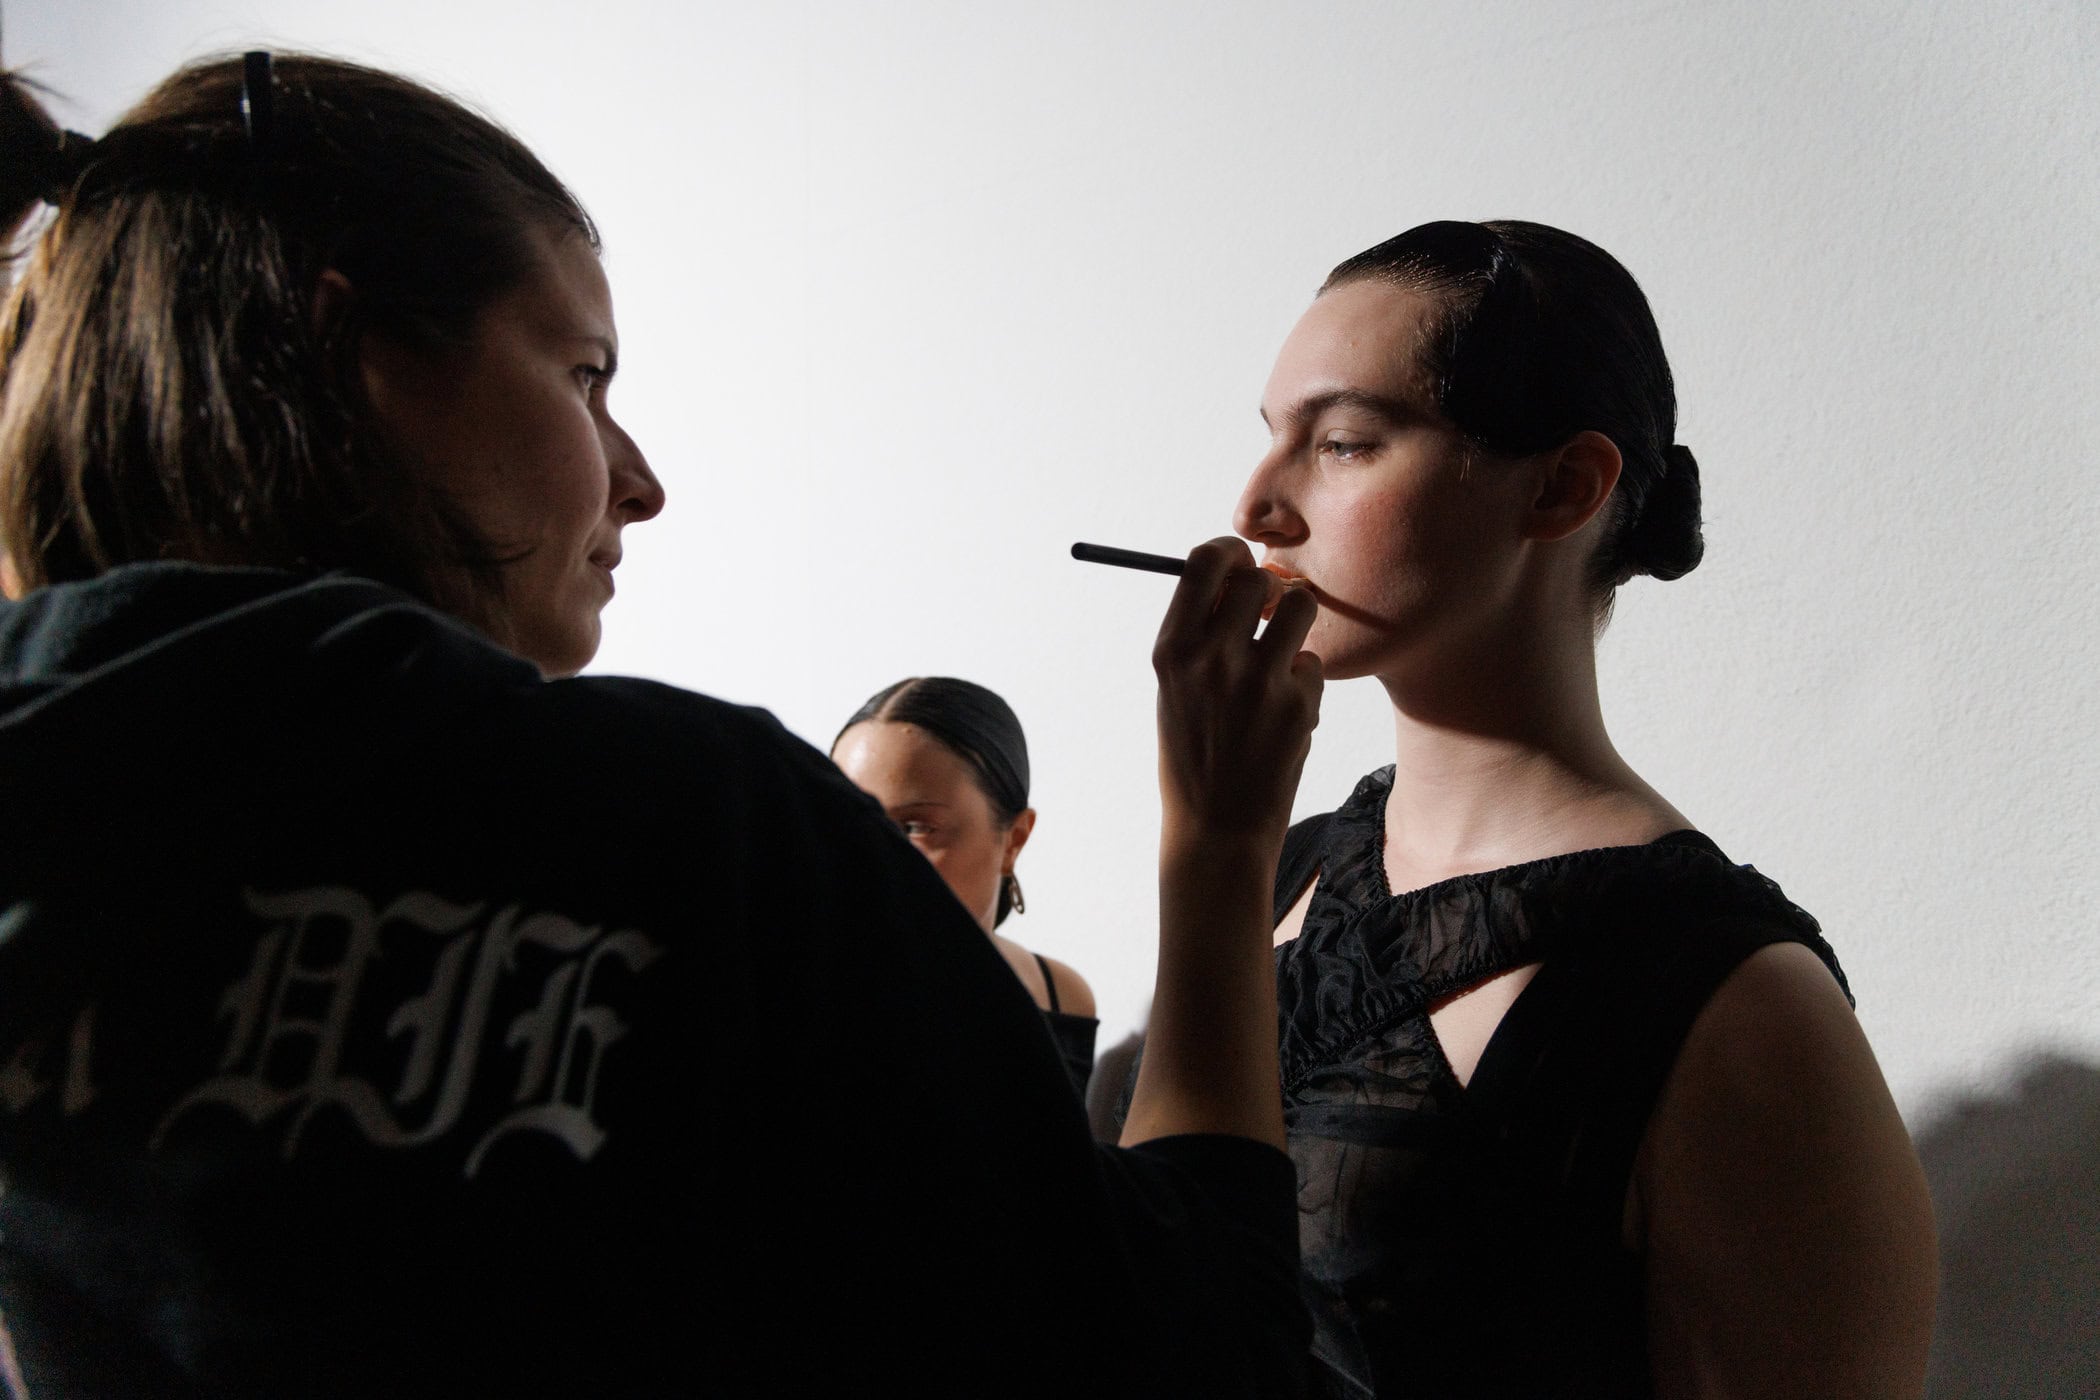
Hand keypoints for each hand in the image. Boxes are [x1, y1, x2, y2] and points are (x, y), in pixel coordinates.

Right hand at [1151, 537, 1322, 841]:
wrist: (1217, 828)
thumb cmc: (1194, 755)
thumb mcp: (1175, 690)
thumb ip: (1198, 634)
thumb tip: (1232, 578)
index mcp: (1172, 650)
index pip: (1204, 562)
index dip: (1229, 552)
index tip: (1238, 563)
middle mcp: (1212, 658)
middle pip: (1256, 576)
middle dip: (1268, 586)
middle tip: (1268, 609)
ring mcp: (1257, 680)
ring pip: (1299, 606)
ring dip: (1296, 620)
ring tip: (1284, 651)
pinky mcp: (1297, 705)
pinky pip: (1312, 663)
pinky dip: (1303, 680)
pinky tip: (1285, 711)